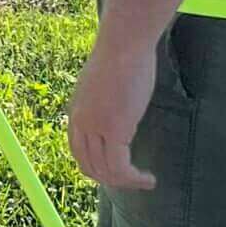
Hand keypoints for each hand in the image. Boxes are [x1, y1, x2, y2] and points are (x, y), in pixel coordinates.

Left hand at [65, 35, 158, 191]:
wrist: (125, 44)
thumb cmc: (121, 55)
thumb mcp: (104, 83)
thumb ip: (103, 101)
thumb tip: (115, 111)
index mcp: (76, 111)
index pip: (78, 152)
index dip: (95, 167)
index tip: (115, 172)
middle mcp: (81, 122)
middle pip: (89, 165)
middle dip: (111, 179)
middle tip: (133, 181)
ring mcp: (95, 127)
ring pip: (105, 171)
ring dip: (127, 182)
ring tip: (146, 182)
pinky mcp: (114, 130)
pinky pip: (120, 167)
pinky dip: (134, 178)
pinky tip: (148, 178)